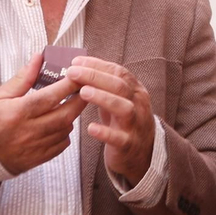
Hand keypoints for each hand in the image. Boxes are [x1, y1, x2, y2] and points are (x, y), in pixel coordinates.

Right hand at [0, 51, 88, 176]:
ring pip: (65, 130)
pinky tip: (59, 124)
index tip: (79, 75)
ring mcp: (34, 147)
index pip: (50, 97)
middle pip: (64, 115)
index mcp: (17, 112)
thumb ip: (23, 78)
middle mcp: (28, 131)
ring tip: (69, 105)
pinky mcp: (38, 159)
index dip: (68, 85)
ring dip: (71, 116)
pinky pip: (61, 146)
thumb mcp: (0, 95)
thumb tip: (39, 57)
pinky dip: (64, 133)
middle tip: (85, 90)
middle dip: (79, 101)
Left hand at [67, 56, 154, 185]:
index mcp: (135, 90)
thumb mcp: (118, 100)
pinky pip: (119, 138)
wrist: (142, 152)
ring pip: (124, 108)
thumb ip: (104, 85)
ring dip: (103, 98)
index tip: (76, 62)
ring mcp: (135, 124)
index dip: (97, 65)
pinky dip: (105, 132)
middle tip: (73, 73)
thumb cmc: (124, 122)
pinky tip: (91, 128)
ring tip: (83, 92)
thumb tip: (79, 67)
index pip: (118, 72)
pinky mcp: (128, 144)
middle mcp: (138, 104)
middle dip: (95, 77)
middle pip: (120, 86)